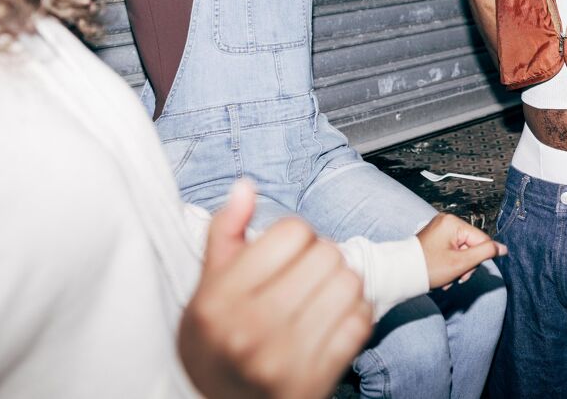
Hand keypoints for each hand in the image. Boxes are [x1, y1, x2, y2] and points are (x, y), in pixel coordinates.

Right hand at [178, 180, 372, 398]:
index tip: (285, 252)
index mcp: (219, 302)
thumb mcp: (205, 290)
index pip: (292, 232)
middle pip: (327, 254)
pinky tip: (331, 320)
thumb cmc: (215, 345)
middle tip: (304, 275)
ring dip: (341, 282)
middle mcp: (251, 331)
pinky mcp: (316, 379)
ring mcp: (286, 359)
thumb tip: (246, 187)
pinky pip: (361, 319)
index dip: (294, 235)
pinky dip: (354, 313)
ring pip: (350, 282)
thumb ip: (224, 234)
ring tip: (319, 295)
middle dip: (321, 256)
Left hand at [415, 212, 506, 288]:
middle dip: (466, 265)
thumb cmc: (427, 268)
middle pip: (471, 245)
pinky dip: (450, 264)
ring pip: (462, 250)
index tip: (465, 273)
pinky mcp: (435, 237)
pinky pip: (451, 250)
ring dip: (458, 267)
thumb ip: (485, 253)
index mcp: (453, 223)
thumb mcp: (460, 263)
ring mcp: (439, 229)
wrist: (401, 275)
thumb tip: (503, 248)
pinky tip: (443, 274)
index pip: (481, 240)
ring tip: (447, 278)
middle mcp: (446, 221)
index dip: (478, 259)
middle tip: (456, 277)